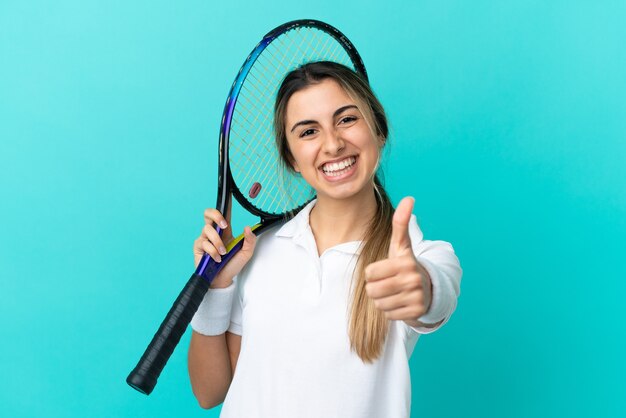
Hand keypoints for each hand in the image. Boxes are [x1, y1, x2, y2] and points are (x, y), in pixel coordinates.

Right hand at [193, 196, 256, 287]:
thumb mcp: (246, 253)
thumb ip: (249, 241)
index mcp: (225, 230)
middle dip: (216, 215)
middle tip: (225, 226)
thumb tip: (247, 228)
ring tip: (223, 253)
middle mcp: (214, 232)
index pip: (224, 213)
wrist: (222, 280)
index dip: (226, 202)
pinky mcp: (198, 246)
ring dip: (218, 242)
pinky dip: (213, 252)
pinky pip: (204, 243)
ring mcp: (205, 238)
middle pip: (208, 213)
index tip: (229, 192)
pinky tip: (216, 259)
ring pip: (208, 229)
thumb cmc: (233, 265)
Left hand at [364, 197, 431, 322]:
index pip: (369, 273)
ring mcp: (416, 297)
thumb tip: (409, 198)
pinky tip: (400, 303)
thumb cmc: (405, 265)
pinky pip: (389, 315)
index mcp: (405, 262)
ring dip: (383, 300)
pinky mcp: (416, 312)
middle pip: (372, 290)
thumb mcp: (401, 245)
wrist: (428, 289)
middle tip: (388, 283)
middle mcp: (412, 279)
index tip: (384, 270)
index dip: (372, 273)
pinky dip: (391, 311)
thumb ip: (401, 223)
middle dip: (375, 288)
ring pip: (379, 304)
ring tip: (394, 293)